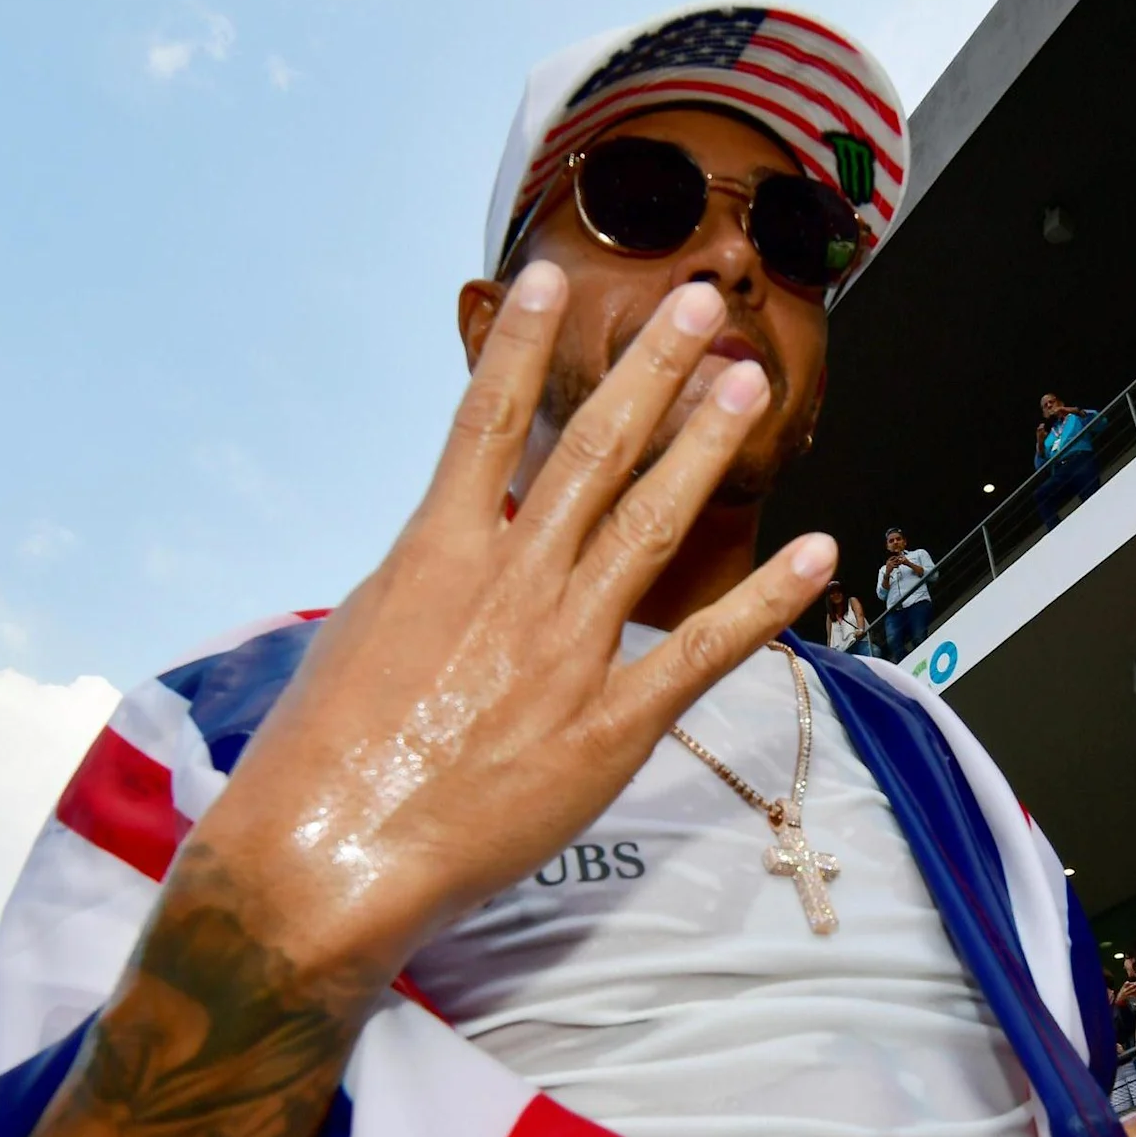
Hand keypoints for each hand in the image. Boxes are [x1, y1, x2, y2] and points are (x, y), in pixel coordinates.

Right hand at [190, 268, 829, 991]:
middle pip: (592, 451)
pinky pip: (702, 650)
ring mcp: (565, 651)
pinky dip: (766, 601)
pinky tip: (816, 552)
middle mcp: (510, 584)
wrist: (327, 856)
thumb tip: (454, 549)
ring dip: (704, 447)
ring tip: (748, 381)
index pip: (486, 422)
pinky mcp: (609, 726)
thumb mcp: (360, 633)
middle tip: (700, 304)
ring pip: (651, 524)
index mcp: (435, 553)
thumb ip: (423, 581)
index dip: (524, 346)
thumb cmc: (320, 758)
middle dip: (651, 369)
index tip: (557, 280)